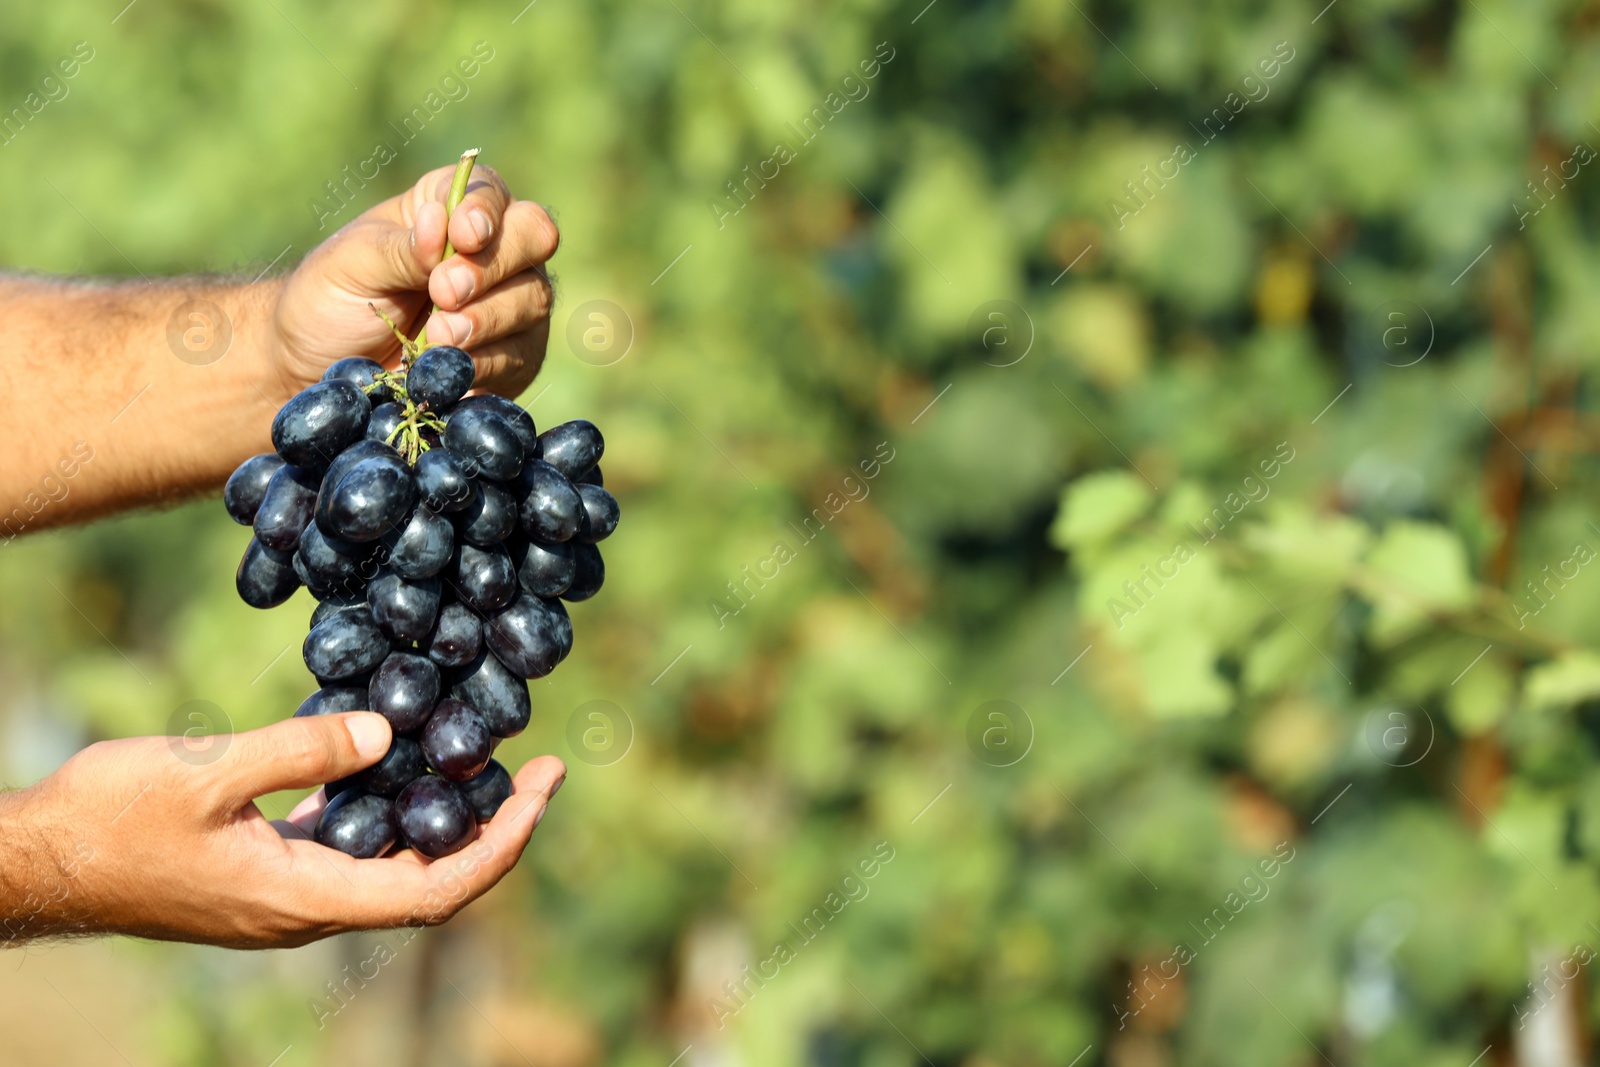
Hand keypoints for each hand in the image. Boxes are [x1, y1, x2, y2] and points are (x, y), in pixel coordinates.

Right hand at [1, 711, 564, 947]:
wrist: (36, 862)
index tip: (544, 788)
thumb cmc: (109, 820)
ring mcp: (287, 894)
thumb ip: (304, 751)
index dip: (502, 842)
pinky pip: (348, 846)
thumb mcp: (208, 773)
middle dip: (492, 826)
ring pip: (392, 864)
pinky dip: (386, 808)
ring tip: (483, 757)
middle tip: (537, 766)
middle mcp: (307, 908)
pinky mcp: (265, 872)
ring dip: (441, 817)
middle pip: (429, 880)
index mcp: (304, 899)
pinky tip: (396, 757)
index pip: (437, 890)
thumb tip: (389, 734)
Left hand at [269, 164, 559, 403]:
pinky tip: (452, 368)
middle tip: (444, 293)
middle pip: (533, 238)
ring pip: (533, 300)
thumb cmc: (332, 302)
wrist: (323, 372)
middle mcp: (493, 251)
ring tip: (437, 338)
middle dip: (491, 266)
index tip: (460, 236)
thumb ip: (400, 247)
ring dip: (487, 319)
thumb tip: (438, 224)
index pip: (492, 192)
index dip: (486, 211)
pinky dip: (488, 362)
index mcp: (450, 210)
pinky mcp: (513, 359)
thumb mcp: (352, 264)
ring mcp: (510, 306)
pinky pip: (522, 356)